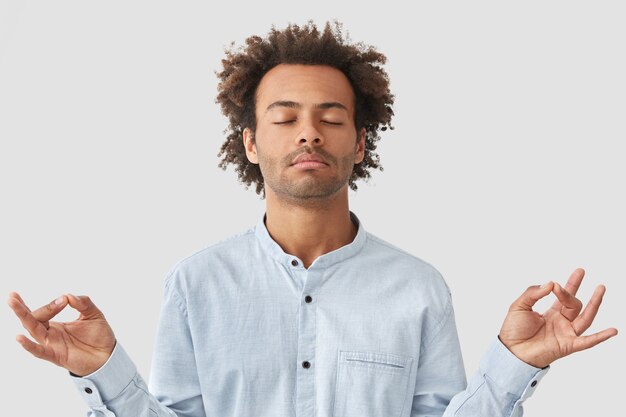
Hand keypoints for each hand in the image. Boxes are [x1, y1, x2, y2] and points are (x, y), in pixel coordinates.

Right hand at [7, 292, 115, 376]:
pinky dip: (29, 345)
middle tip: (12, 295)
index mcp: (57, 325)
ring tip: (13, 303)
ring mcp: (52, 345)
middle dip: (21, 308)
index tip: (64, 299)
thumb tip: (68, 295)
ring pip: (33, 331)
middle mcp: (51, 334)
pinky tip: (19, 338)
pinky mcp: (56, 356)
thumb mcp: (93, 314)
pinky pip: (39, 351)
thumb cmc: (98, 336)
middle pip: (32, 320)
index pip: (44, 312)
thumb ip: (83, 303)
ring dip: (23, 317)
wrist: (108, 355)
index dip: (51, 305)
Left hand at [498, 268, 617, 367]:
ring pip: (585, 318)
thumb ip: (533, 293)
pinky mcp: (567, 345)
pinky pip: (587, 341)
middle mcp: (562, 322)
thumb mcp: (519, 306)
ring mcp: (566, 333)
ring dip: (594, 304)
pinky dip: (600, 337)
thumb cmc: (514, 330)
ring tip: (601, 288)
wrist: (510, 350)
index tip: (556, 281)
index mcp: (552, 312)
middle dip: (571, 290)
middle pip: (574, 304)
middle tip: (579, 272)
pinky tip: (613, 331)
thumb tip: (550, 283)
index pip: (565, 296)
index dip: (568, 284)